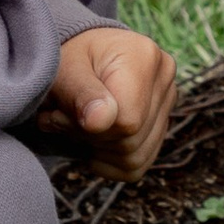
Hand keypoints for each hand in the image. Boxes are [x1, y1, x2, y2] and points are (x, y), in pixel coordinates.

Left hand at [44, 25, 176, 180]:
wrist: (74, 57)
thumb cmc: (65, 59)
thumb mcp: (63, 70)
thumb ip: (80, 94)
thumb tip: (101, 121)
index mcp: (145, 57)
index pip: (127, 121)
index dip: (87, 128)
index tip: (58, 113)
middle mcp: (164, 79)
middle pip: (131, 141)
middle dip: (87, 138)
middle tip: (59, 117)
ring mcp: (166, 103)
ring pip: (134, 158)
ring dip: (94, 150)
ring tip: (73, 125)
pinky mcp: (159, 125)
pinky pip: (135, 166)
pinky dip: (106, 161)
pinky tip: (88, 139)